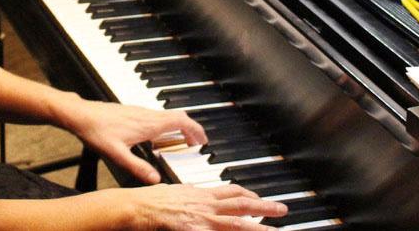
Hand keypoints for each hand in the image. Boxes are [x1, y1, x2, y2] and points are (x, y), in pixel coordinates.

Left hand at [59, 97, 207, 183]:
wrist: (80, 114)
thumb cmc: (96, 131)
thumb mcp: (117, 155)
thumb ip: (137, 168)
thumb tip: (155, 180)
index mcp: (148, 123)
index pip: (180, 121)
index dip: (195, 129)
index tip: (203, 140)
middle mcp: (146, 114)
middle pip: (177, 116)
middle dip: (191, 129)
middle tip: (197, 142)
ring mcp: (139, 110)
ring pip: (167, 115)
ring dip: (179, 126)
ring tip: (182, 141)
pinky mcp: (132, 111)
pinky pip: (156, 116)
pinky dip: (166, 125)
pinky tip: (158, 138)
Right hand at [113, 182, 287, 230]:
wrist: (135, 206)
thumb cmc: (149, 201)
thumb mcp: (175, 192)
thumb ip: (190, 196)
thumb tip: (197, 196)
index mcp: (201, 193)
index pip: (231, 192)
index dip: (249, 195)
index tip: (261, 198)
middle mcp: (205, 204)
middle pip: (241, 205)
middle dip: (264, 208)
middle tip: (283, 210)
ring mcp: (202, 219)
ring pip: (238, 224)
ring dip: (259, 228)